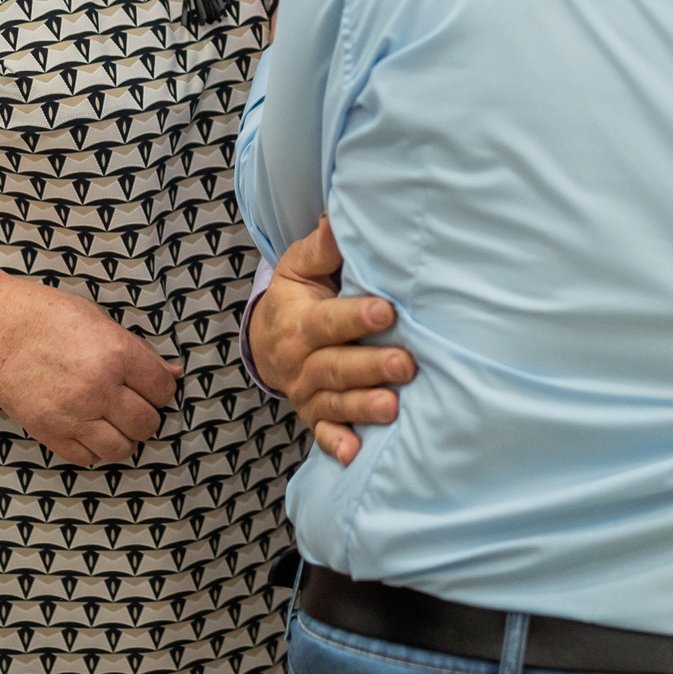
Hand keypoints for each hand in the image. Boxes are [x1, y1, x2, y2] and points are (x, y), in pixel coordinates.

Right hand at [0, 276, 180, 466]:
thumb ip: (139, 350)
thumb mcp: (101, 320)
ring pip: (121, 449)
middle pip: (147, 424)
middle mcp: (100, 389)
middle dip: (146, 416)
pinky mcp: (49, 433)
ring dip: (124, 438)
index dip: (161, 389)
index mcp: (118, 354)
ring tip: (113, 422)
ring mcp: (74, 415)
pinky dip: (94, 449)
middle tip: (134, 405)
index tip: (151, 386)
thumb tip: (173, 373)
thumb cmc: (48, 317)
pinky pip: (87, 458)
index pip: (163, 390)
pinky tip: (89, 430)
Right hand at [249, 214, 413, 464]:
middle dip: (371, 367)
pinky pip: (324, 435)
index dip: (357, 317)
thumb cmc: (296, 297)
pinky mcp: (315, 417)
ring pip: (336, 401)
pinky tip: (356, 455)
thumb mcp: (299, 267)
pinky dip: (338, 445)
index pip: (329, 321)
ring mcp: (307, 393)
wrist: (266, 341)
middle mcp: (300, 361)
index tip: (388, 311)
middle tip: (406, 365)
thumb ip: (322, 248)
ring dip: (363, 406)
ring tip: (393, 407)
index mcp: (300, 322)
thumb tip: (336, 218)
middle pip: (336, 366)